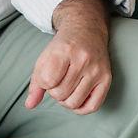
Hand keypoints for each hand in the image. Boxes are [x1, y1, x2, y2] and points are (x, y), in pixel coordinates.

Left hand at [25, 0, 112, 114]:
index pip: (48, 81)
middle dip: (54, 91)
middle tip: (58, 80)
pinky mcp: (107, 78)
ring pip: (74, 103)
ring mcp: (97, 70)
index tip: (47, 75)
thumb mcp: (45, 57)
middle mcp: (83, 59)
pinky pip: (92, 106)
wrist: (87, 29)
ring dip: (65, 100)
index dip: (43, 82)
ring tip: (66, 87)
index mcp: (65, 50)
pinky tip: (76, 97)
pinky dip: (80, 108)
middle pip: (60, 94)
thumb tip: (30, 105)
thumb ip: (36, 82)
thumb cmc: (63, 46)